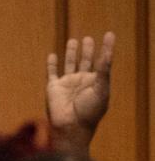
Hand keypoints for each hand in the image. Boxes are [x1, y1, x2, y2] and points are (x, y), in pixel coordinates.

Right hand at [46, 32, 112, 156]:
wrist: (70, 126)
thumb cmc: (90, 111)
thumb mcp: (101, 90)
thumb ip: (103, 72)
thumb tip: (107, 54)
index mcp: (96, 82)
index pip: (102, 62)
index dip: (106, 48)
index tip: (109, 34)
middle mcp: (82, 81)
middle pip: (85, 61)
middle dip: (88, 50)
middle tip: (89, 39)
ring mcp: (67, 84)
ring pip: (69, 64)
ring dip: (71, 53)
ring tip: (73, 41)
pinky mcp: (53, 87)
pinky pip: (52, 72)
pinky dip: (51, 64)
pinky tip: (53, 55)